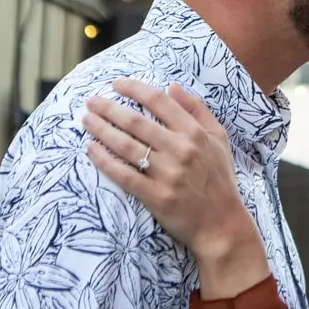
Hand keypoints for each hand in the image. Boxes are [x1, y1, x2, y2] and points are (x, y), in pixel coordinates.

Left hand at [82, 80, 267, 292]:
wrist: (222, 224)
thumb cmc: (219, 179)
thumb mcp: (219, 138)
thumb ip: (198, 109)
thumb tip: (172, 86)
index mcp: (194, 133)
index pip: (159, 101)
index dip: (134, 89)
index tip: (116, 84)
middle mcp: (180, 150)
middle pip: (136, 122)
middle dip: (109, 108)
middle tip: (91, 101)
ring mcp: (167, 174)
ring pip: (126, 146)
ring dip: (102, 130)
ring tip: (86, 121)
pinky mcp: (155, 197)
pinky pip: (124, 175)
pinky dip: (105, 161)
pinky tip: (91, 150)